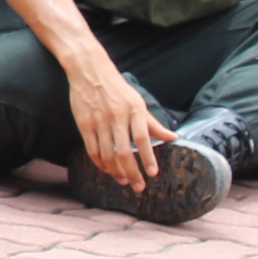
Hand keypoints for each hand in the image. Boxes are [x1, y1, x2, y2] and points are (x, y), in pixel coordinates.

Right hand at [67, 64, 171, 191]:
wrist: (90, 71)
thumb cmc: (117, 88)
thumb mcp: (138, 103)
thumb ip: (154, 123)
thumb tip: (173, 138)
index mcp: (134, 110)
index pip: (143, 138)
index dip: (148, 158)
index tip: (153, 174)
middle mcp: (116, 116)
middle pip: (124, 151)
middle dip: (132, 173)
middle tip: (138, 187)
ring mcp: (98, 121)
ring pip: (107, 154)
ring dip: (116, 171)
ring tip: (123, 181)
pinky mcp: (84, 123)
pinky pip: (92, 149)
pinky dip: (100, 163)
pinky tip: (107, 170)